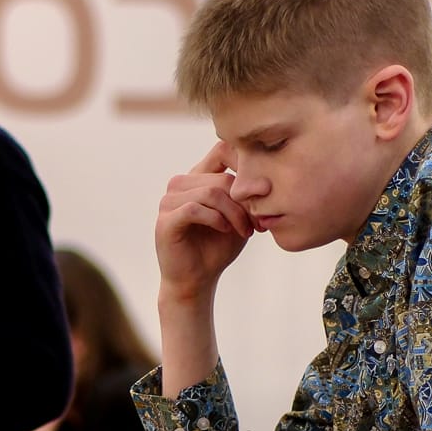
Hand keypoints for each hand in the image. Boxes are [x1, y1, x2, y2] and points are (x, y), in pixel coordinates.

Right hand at [155, 141, 254, 302]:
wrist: (197, 280)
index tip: (266, 189)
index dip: (245, 163)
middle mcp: (180, 184)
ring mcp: (169, 201)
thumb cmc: (218, 247)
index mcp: (198, 177)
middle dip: (244, 203)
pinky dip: (216, 220)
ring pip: (210, 193)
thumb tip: (265, 180)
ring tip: (245, 231)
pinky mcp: (165, 220)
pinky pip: (195, 209)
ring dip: (234, 214)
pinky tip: (225, 231)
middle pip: (221, 178)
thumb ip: (247, 196)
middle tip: (257, 224)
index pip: (222, 150)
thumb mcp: (240, 217)